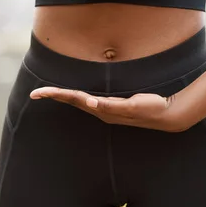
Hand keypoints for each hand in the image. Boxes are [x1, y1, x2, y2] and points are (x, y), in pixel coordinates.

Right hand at [29, 86, 190, 131]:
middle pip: (75, 101)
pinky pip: (108, 106)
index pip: (74, 99)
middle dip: (56, 96)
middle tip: (37, 93)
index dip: (56, 95)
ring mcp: (114, 111)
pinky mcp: (127, 109)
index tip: (38, 92)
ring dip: (70, 98)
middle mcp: (104, 111)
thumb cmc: (148, 104)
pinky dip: (97, 104)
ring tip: (53, 93)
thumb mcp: (126, 98)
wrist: (168, 113)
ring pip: (87, 103)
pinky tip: (89, 101)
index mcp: (101, 107)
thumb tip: (97, 92)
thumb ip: (113, 96)